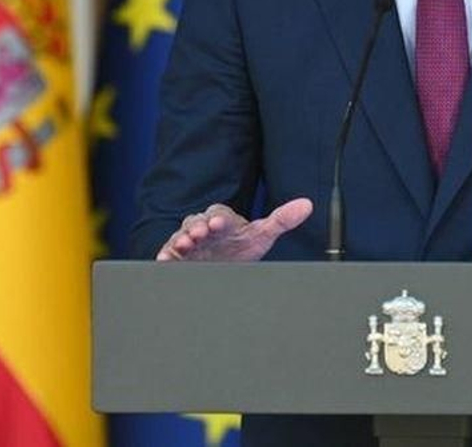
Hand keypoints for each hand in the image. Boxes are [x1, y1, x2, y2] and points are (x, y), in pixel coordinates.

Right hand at [155, 198, 312, 261]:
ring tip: (183, 246)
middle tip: (199, 234)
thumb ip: (283, 219)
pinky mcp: (178, 257)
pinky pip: (169, 252)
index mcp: (223, 219)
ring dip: (181, 240)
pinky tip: (164, 260)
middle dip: (197, 227)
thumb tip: (307, 204)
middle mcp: (203, 227)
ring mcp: (190, 242)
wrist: (225, 265)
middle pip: (196, 222)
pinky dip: (166, 255)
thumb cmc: (242, 246)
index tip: (219, 225)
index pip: (219, 214)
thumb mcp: (263, 234)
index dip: (219, 219)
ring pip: (181, 236)